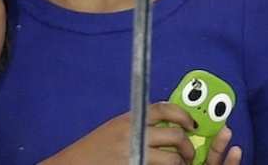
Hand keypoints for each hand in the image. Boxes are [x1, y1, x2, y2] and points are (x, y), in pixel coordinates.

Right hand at [40, 102, 241, 164]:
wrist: (75, 164)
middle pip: (175, 135)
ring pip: (173, 160)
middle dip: (188, 147)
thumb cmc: (95, 149)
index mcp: (130, 119)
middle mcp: (134, 135)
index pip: (164, 109)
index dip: (183, 115)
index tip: (191, 125)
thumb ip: (138, 125)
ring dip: (181, 164)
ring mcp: (136, 156)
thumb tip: (168, 125)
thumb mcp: (116, 129)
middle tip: (188, 155)